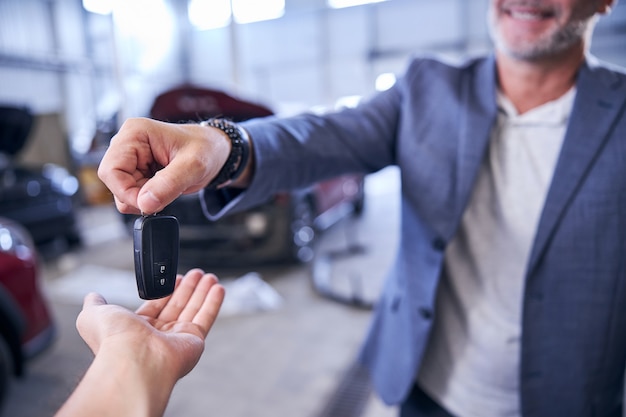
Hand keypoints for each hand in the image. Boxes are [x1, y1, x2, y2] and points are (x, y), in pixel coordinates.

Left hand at [55, 269, 224, 416]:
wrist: (133, 359)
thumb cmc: (113, 340)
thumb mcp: (94, 314)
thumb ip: (95, 304)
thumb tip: (92, 296)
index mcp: (136, 329)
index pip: (156, 305)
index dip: (166, 289)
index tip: (176, 277)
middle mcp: (158, 335)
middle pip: (177, 306)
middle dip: (188, 288)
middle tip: (197, 274)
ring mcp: (177, 339)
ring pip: (193, 310)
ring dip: (202, 292)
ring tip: (210, 277)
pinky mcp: (194, 341)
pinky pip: (206, 318)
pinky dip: (213, 302)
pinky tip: (217, 288)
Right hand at [97, 118, 230, 214]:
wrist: (215, 152)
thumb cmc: (206, 148)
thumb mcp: (194, 166)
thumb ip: (169, 184)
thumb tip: (144, 203)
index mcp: (135, 133)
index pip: (111, 170)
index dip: (126, 192)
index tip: (148, 203)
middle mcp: (128, 144)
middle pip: (114, 182)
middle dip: (136, 196)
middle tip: (163, 196)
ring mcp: (131, 158)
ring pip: (121, 191)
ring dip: (143, 199)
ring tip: (168, 189)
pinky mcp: (138, 170)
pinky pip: (132, 193)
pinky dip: (147, 199)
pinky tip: (164, 190)